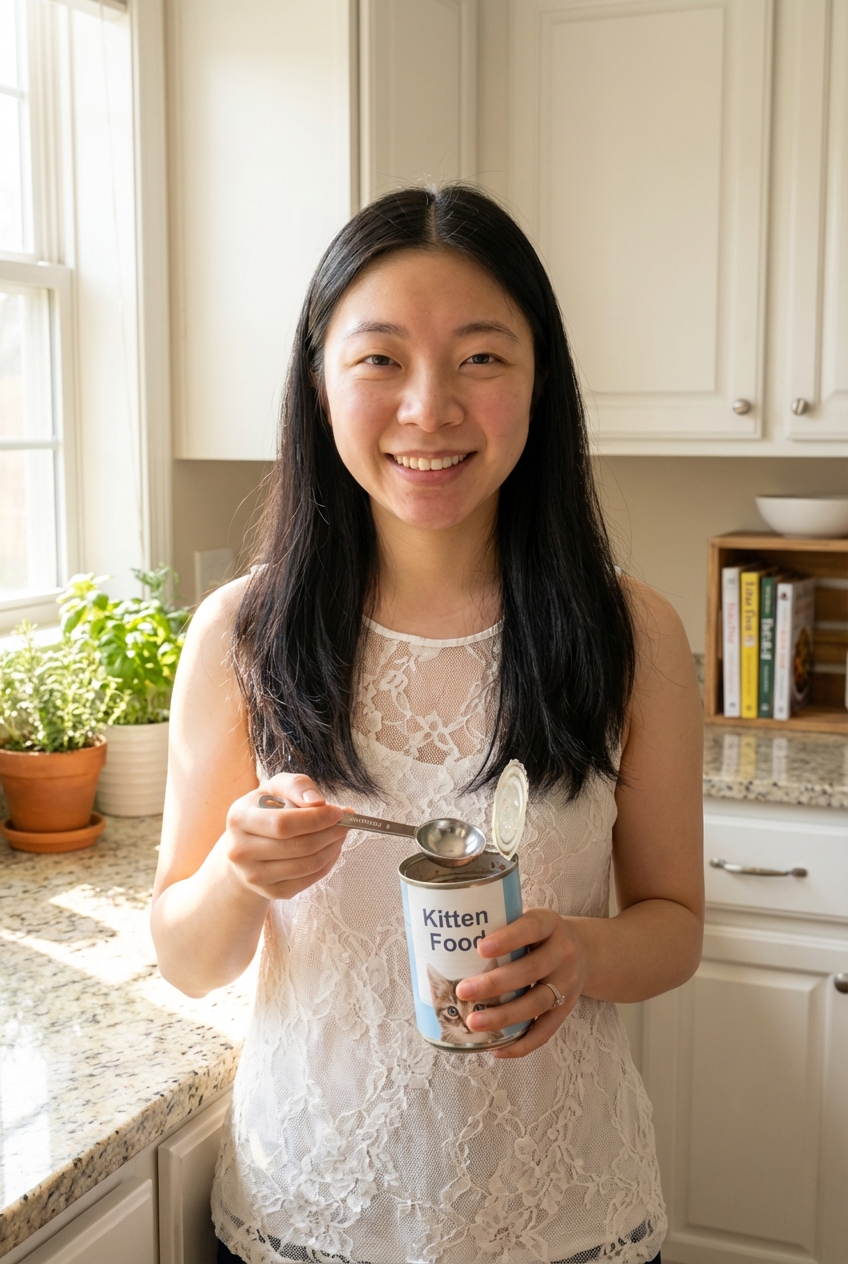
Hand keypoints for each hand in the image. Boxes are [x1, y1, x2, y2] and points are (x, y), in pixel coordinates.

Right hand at [224, 774, 346, 900]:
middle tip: (346, 823)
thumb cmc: (266, 811)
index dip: (316, 819)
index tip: (339, 812)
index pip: (284, 824)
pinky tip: (331, 849)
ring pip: (307, 865)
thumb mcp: (276, 788)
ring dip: (332, 847)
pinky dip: (327, 863)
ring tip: (340, 834)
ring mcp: (254, 875)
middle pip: (298, 846)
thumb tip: (318, 802)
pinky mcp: (270, 892)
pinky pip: (309, 880)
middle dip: (330, 833)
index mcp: (239, 819)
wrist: (245, 847)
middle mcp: (240, 850)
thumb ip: (297, 786)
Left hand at [455, 908, 586, 1056]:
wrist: (584, 951)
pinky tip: (495, 1048)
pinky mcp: (567, 1009)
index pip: (531, 928)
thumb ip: (501, 925)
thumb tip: (448, 939)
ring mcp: (567, 983)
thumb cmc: (539, 935)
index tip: (481, 949)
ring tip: (473, 1023)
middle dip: (495, 984)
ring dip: (503, 1016)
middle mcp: (563, 953)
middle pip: (531, 970)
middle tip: (462, 991)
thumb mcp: (529, 919)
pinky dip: (521, 1044)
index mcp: (549, 924)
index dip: (508, 939)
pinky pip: (545, 1031)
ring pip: (536, 1003)